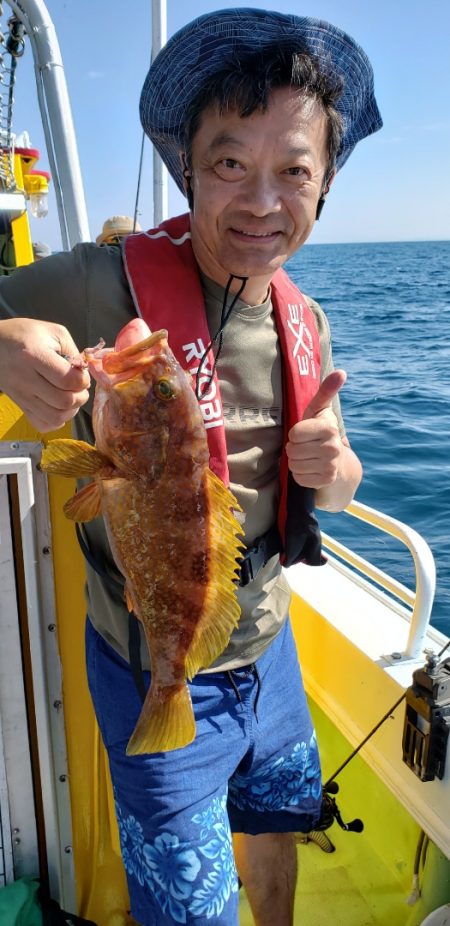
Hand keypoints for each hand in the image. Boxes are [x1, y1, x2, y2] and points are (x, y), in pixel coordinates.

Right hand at [0, 317, 90, 430]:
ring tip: (71, 397)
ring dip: (71, 410)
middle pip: (64, 402)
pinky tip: (58, 407)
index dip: (83, 380)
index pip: (67, 380)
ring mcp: (22, 396)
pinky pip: (43, 425)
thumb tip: (85, 373)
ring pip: (55, 417)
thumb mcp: (53, 332)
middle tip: (79, 387)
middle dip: (81, 396)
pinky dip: (56, 420)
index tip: (81, 374)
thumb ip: (73, 351)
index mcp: (34, 356)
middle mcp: (26, 379)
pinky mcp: (21, 406)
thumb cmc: (25, 334)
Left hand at [286, 370, 345, 488]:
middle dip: (294, 448)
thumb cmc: (320, 431)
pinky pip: (299, 478)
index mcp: (329, 428)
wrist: (338, 461)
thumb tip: (341, 372)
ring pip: (294, 465)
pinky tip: (310, 468)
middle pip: (292, 450)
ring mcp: (330, 465)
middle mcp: (333, 447)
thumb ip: (326, 391)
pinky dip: (300, 475)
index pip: (294, 433)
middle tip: (305, 446)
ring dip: (296, 462)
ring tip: (307, 456)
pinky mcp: (326, 480)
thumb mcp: (319, 410)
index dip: (295, 433)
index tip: (303, 433)